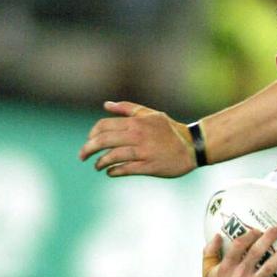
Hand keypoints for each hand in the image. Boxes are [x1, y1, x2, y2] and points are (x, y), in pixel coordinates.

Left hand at [79, 101, 195, 177]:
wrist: (193, 147)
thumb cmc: (171, 130)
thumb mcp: (151, 115)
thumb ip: (128, 109)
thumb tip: (106, 105)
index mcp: (136, 122)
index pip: (104, 126)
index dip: (92, 134)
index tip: (89, 141)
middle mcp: (138, 136)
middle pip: (104, 141)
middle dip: (88, 149)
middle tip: (82, 156)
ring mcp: (143, 152)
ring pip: (112, 156)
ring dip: (100, 162)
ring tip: (97, 166)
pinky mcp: (149, 167)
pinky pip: (125, 169)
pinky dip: (114, 171)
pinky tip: (110, 172)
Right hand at [202, 228, 276, 276]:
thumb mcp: (209, 273)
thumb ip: (210, 253)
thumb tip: (216, 235)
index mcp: (226, 268)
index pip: (237, 247)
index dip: (248, 236)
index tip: (257, 230)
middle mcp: (239, 276)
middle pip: (255, 253)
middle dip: (267, 239)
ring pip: (269, 268)